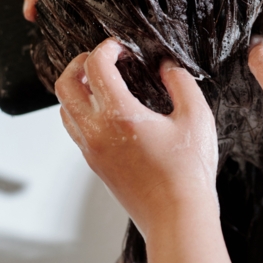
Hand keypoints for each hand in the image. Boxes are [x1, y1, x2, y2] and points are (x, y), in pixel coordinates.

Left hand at [55, 39, 218, 237]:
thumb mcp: (197, 116)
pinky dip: (84, 109)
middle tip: (106, 57)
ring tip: (106, 81)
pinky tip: (112, 109)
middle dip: (81, 62)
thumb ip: (181, 82)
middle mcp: (97, 132)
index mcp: (120, 116)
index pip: (95, 66)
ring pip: (65, 108)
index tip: (124, 46)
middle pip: (65, 84)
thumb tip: (167, 67)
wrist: (177, 216)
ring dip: (79, 87)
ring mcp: (92, 150)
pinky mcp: (95, 164)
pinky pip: (75, 128)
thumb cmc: (188, 172)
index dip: (108, 47)